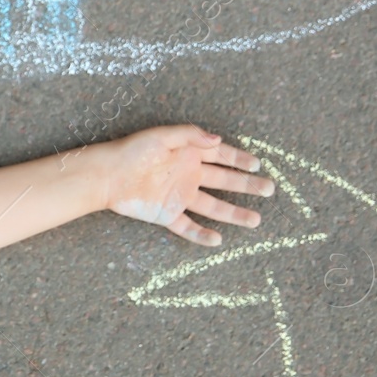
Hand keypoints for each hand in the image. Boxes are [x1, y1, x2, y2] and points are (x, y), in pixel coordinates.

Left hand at [101, 125, 273, 245]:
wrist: (107, 175)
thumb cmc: (132, 150)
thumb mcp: (162, 136)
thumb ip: (191, 136)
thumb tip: (219, 140)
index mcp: (188, 154)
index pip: (221, 156)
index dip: (240, 160)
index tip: (258, 165)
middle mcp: (188, 175)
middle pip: (224, 181)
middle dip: (247, 185)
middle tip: (269, 189)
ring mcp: (179, 196)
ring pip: (213, 207)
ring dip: (234, 213)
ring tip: (256, 220)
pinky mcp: (167, 214)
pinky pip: (187, 227)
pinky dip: (201, 234)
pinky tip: (217, 240)